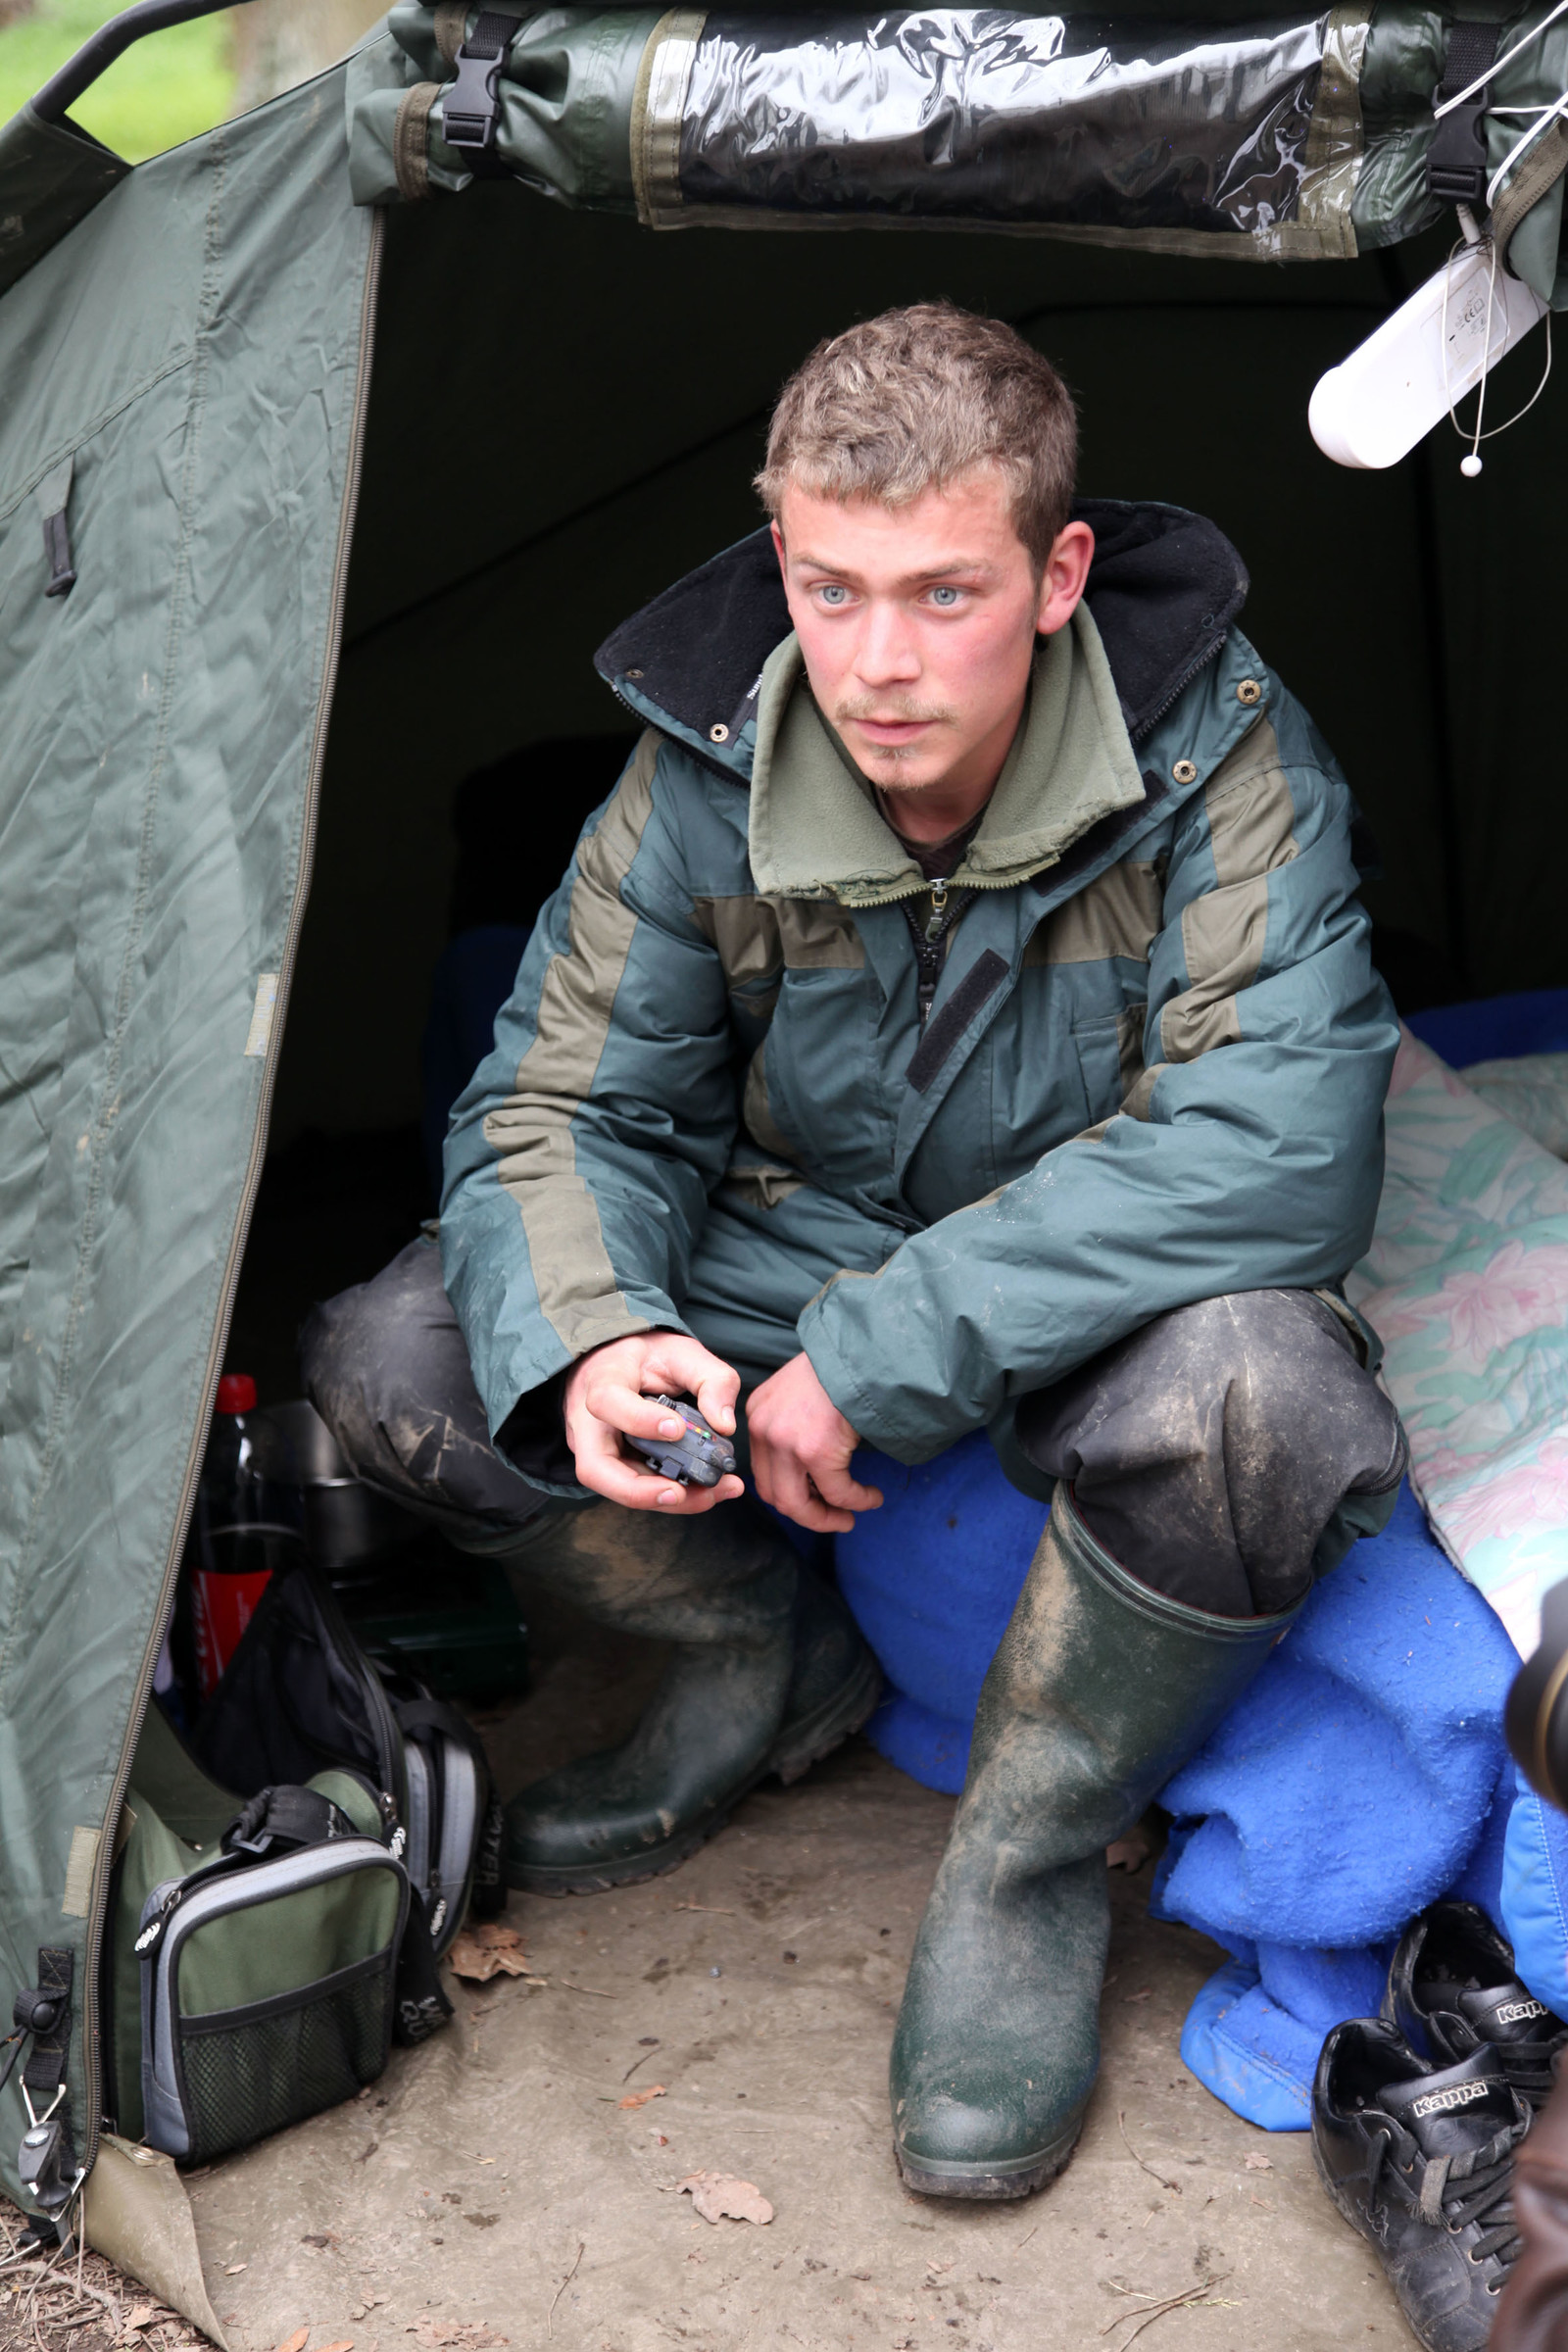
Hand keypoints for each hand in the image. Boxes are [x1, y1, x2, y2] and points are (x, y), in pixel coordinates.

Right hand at [563, 1333, 745, 1514]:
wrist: (621, 1361)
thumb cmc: (648, 1356)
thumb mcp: (684, 1352)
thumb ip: (712, 1379)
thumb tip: (725, 1425)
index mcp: (602, 1380)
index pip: (607, 1403)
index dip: (639, 1420)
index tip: (677, 1428)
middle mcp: (589, 1422)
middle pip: (596, 1469)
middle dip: (640, 1490)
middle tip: (682, 1493)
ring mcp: (596, 1449)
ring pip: (617, 1488)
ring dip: (664, 1499)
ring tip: (713, 1494)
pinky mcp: (614, 1466)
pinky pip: (637, 1488)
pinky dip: (671, 1496)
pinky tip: (708, 1492)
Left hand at [747, 1351, 881, 1534]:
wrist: (863, 1352)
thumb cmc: (840, 1370)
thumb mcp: (800, 1395)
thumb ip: (792, 1428)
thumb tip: (810, 1474)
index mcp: (757, 1415)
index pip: (763, 1472)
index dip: (789, 1494)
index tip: (814, 1500)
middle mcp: (764, 1430)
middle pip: (774, 1495)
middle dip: (807, 1515)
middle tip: (835, 1518)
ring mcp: (787, 1442)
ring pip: (799, 1505)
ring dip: (828, 1517)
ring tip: (851, 1516)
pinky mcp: (816, 1451)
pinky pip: (838, 1493)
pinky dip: (857, 1501)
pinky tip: (872, 1496)